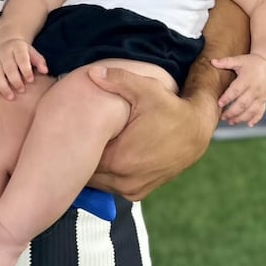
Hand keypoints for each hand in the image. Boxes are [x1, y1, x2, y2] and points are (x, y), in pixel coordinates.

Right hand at [0, 40, 47, 99]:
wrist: (7, 42)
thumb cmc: (22, 52)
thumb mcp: (32, 52)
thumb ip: (39, 61)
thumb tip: (45, 71)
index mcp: (17, 48)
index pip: (21, 59)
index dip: (26, 70)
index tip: (31, 80)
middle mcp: (4, 54)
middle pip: (8, 67)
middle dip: (15, 80)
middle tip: (22, 90)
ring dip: (2, 86)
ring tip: (10, 96)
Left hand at [85, 65, 218, 200]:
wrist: (197, 131)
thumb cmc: (171, 108)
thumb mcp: (146, 89)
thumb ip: (117, 79)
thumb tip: (93, 72)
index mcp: (120, 159)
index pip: (81, 156)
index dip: (74, 141)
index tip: (68, 128)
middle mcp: (124, 181)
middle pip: (87, 171)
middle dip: (81, 154)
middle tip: (74, 135)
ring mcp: (132, 190)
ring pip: (98, 181)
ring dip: (93, 165)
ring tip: (87, 145)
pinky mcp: (138, 193)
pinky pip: (111, 186)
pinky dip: (105, 174)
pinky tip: (104, 155)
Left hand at [212, 53, 265, 126]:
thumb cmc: (252, 62)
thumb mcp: (239, 60)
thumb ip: (226, 62)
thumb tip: (212, 61)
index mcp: (247, 79)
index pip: (236, 90)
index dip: (228, 98)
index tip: (219, 103)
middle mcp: (254, 89)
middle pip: (243, 103)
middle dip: (232, 112)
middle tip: (222, 117)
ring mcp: (260, 96)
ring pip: (251, 110)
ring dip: (241, 118)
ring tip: (231, 122)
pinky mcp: (264, 99)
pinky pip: (261, 111)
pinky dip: (255, 118)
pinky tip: (249, 124)